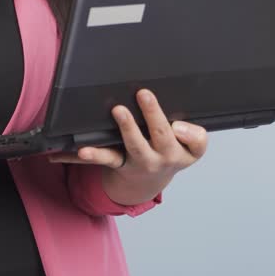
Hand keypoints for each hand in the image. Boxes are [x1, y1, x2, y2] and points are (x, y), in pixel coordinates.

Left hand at [47, 89, 206, 203]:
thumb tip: (180, 125)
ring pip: (134, 146)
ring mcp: (140, 161)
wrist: (149, 182)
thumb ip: (192, 135)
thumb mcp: (189, 148)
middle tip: (144, 93)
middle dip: (153, 115)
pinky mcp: (119, 163)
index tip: (178, 125)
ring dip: (126, 128)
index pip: (195, 143)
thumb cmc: (169, 153)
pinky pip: (106, 157)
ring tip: (119, 111)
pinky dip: (90, 154)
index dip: (189, 134)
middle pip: (161, 136)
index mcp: (183, 151)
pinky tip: (79, 150)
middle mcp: (163, 158)